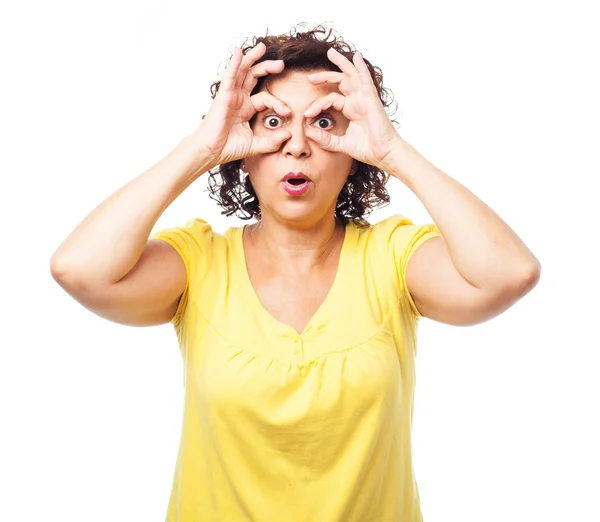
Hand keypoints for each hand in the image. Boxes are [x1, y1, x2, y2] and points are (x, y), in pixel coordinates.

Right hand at [189, 42, 291, 168]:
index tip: (288, 113)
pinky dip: (234, 63)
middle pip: (253, 76)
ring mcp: (231, 95)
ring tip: (262, 47)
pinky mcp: (223, 95)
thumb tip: (288, 134)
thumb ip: (272, 141)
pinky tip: (239, 52)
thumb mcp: (255, 145)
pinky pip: (230, 76)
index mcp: (246, 108)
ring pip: (242, 71)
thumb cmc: (229, 148)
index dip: (278, 103)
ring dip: (252, 58)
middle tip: (281, 64)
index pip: (266, 98)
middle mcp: (239, 98)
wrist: (212, 151)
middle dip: (267, 67)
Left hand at [303, 48, 402, 170]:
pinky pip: (365, 79)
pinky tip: (356, 57)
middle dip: (324, 76)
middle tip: (310, 77)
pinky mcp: (370, 99)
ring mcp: (364, 98)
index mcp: (351, 109)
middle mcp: (357, 101)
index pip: (330, 99)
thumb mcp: (340, 144)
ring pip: (351, 75)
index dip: (317, 105)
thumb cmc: (367, 149)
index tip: (307, 115)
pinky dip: (360, 67)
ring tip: (330, 53)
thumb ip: (325, 139)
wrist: (383, 153)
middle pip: (340, 81)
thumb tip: (308, 132)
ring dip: (341, 63)